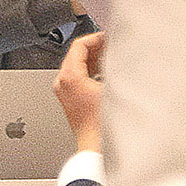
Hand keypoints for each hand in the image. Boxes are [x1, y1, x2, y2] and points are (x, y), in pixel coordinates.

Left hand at [52, 31, 105, 153]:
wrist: (97, 148)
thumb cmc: (104, 125)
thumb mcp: (115, 89)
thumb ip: (116, 68)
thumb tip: (122, 54)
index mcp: (69, 76)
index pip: (79, 45)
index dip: (97, 37)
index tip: (109, 36)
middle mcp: (62, 82)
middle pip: (76, 54)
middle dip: (97, 48)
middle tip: (114, 45)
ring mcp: (64, 92)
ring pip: (77, 66)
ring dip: (95, 60)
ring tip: (114, 58)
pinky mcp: (69, 100)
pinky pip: (78, 78)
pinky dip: (92, 71)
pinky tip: (108, 75)